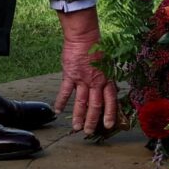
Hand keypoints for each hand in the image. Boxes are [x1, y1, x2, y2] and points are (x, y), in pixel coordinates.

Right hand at [53, 6, 118, 134]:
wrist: (84, 37)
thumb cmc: (98, 48)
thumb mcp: (108, 63)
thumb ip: (108, 77)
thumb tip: (111, 90)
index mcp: (107, 79)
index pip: (110, 100)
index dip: (110, 114)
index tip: (108, 125)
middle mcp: (96, 81)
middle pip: (95, 105)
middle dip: (92, 120)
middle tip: (89, 132)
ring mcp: (82, 79)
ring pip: (81, 102)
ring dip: (79, 116)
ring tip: (76, 127)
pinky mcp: (70, 76)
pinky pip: (65, 91)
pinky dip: (61, 101)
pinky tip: (57, 110)